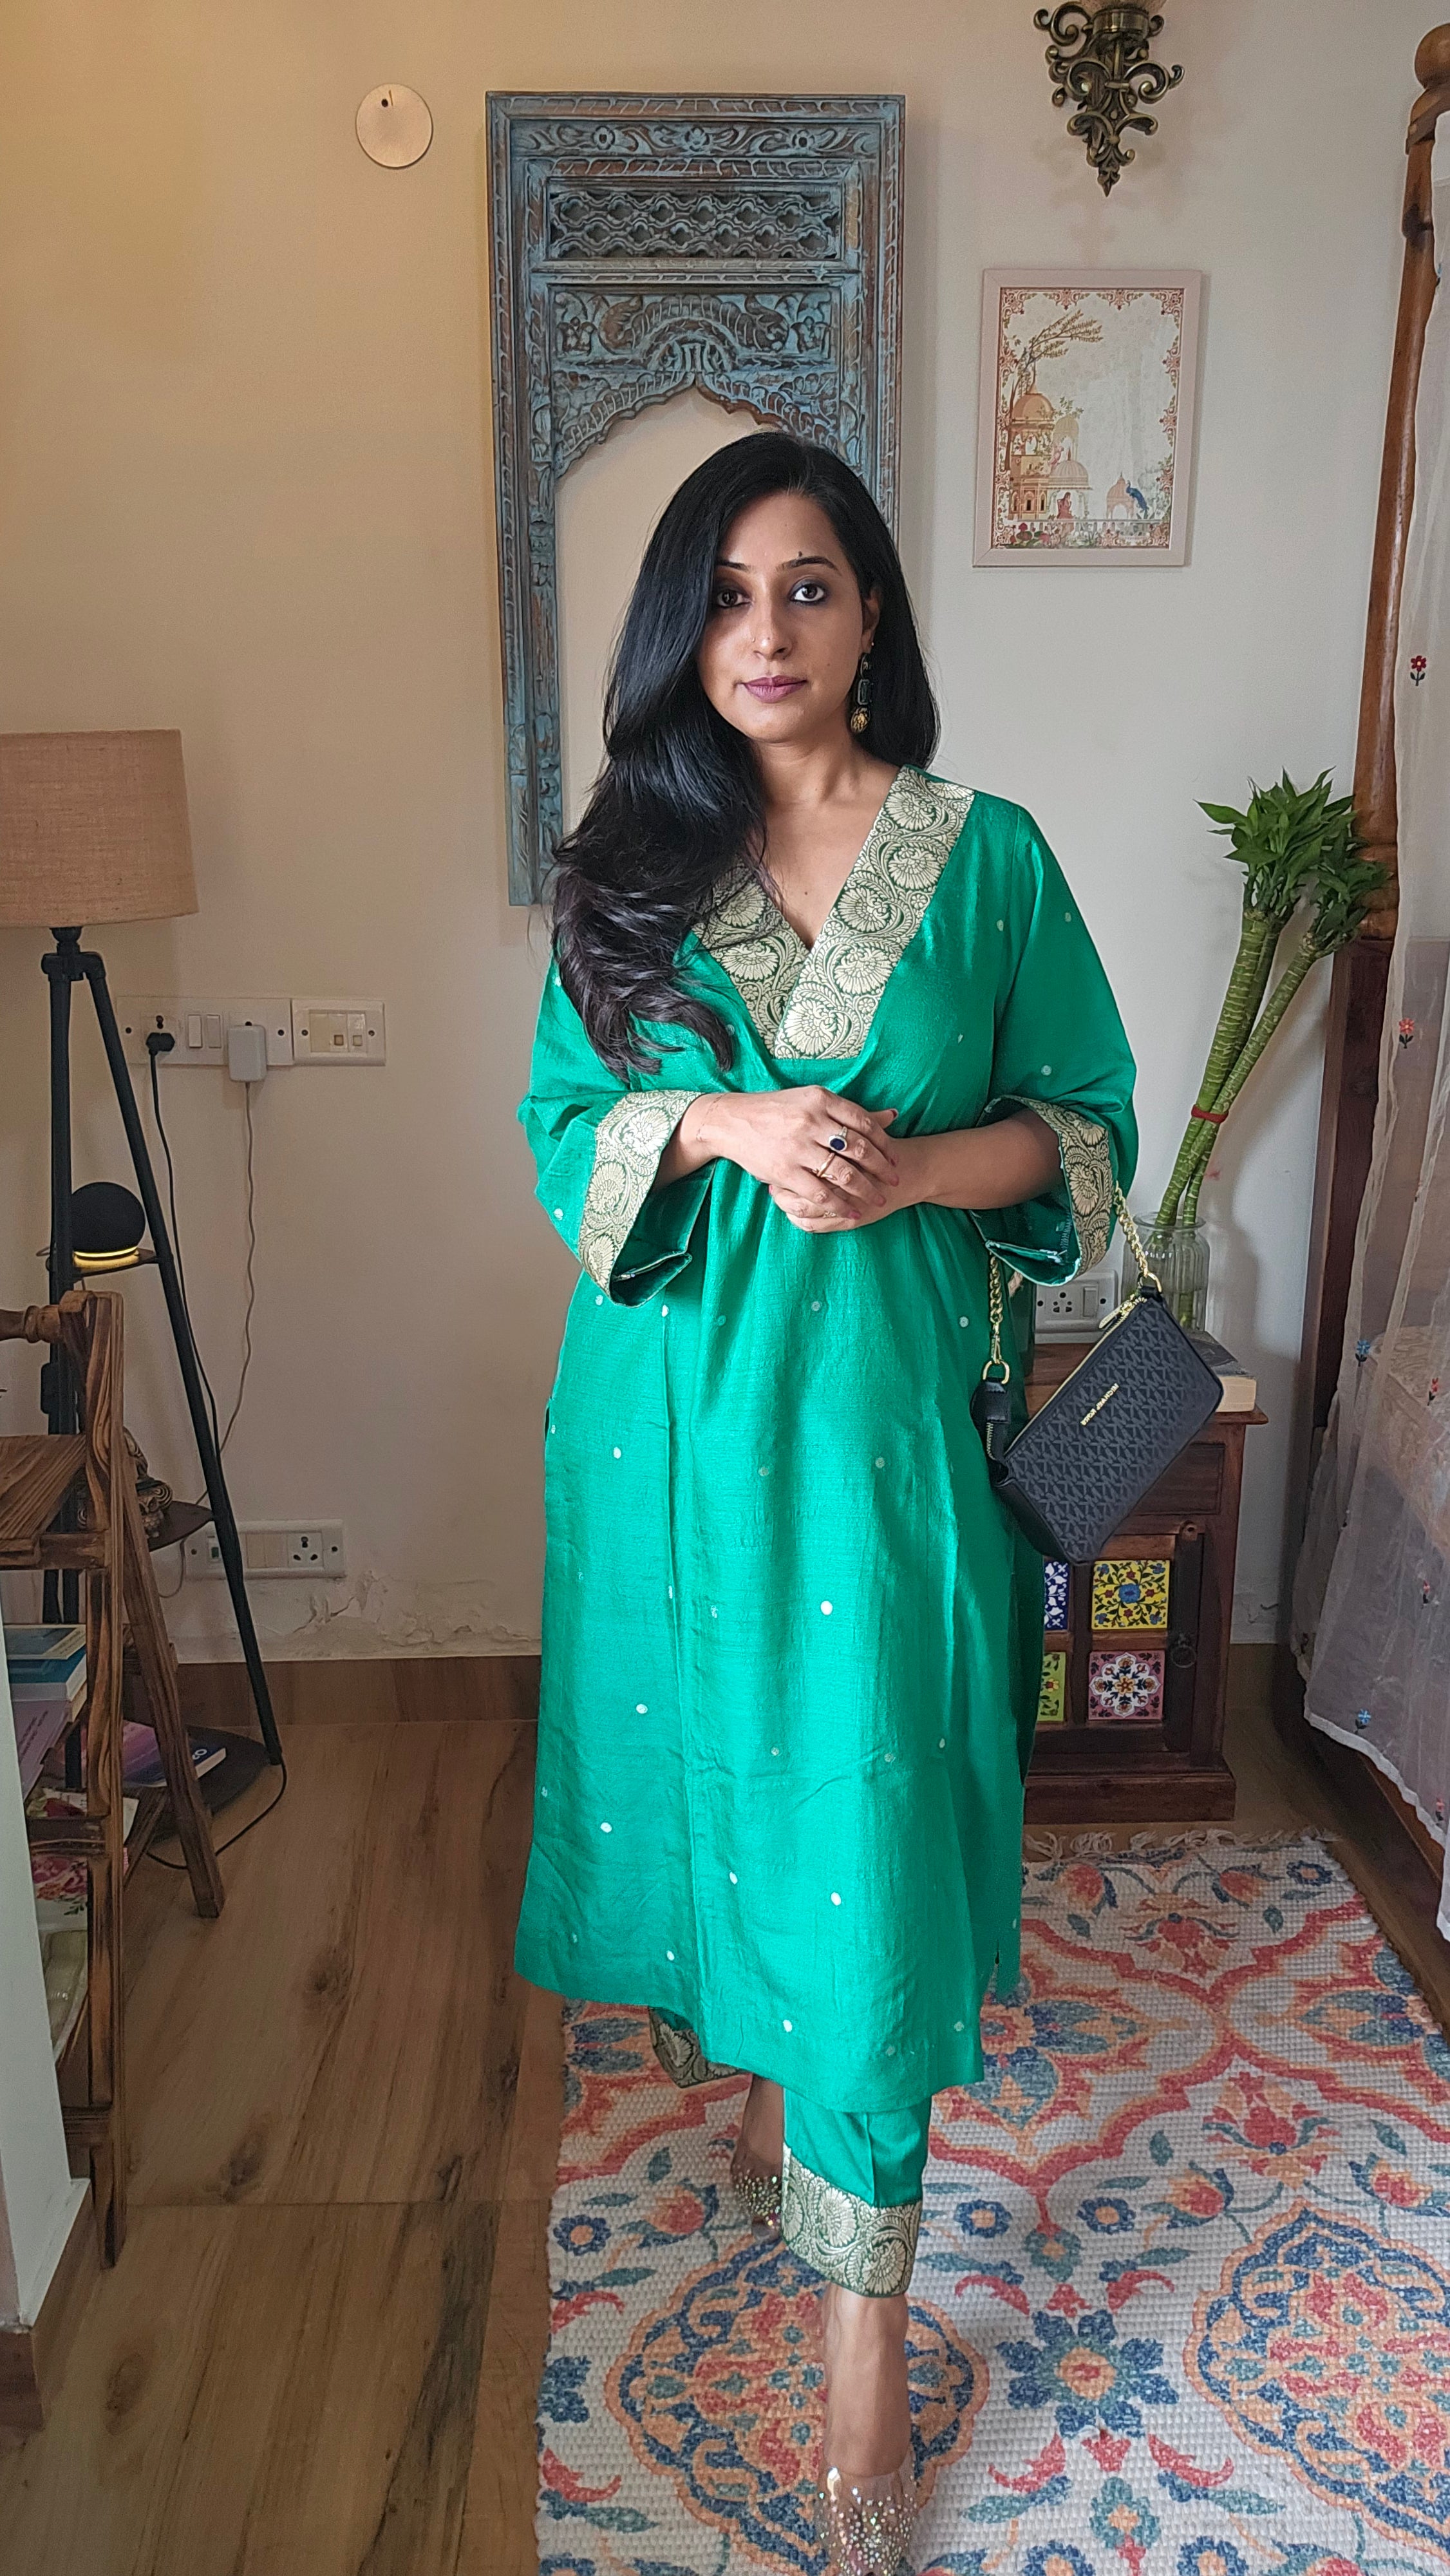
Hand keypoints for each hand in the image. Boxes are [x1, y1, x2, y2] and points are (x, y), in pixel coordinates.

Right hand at [673, 1087, 899, 1220]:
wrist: (731, 1121)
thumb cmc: (775, 1110)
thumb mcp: (811, 1100)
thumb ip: (848, 1111)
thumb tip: (892, 1117)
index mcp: (820, 1100)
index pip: (863, 1122)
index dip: (884, 1142)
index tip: (895, 1157)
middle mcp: (811, 1122)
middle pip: (859, 1148)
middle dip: (881, 1168)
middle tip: (894, 1180)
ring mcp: (797, 1148)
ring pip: (843, 1173)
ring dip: (866, 1189)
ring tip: (878, 1199)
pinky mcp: (784, 1171)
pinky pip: (820, 1193)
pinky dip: (839, 1205)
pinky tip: (851, 1212)